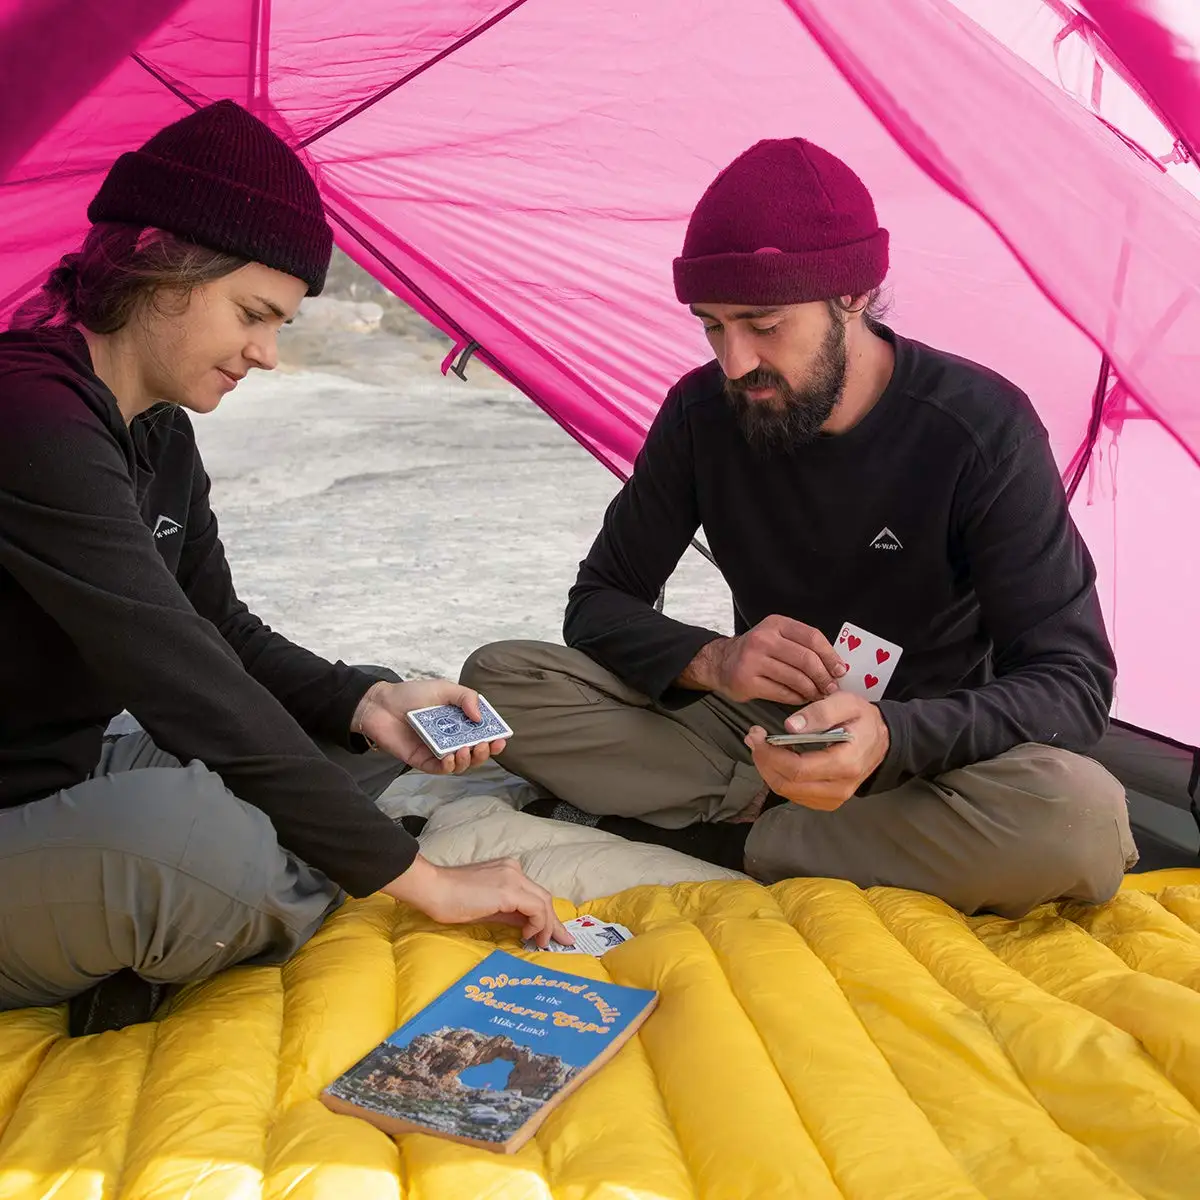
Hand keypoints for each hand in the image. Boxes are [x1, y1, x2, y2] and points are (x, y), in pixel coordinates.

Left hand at [353, 679, 506, 774]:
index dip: (494, 739)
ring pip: (459, 765)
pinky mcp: (422, 761)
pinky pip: (439, 769)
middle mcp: (451, 739)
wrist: (380, 703)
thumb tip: (480, 716)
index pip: (482, 735)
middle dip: (484, 753)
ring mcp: (437, 751)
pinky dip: (448, 766)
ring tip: (466, 750)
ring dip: (467, 761)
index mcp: (459, 723)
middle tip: (484, 745)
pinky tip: (450, 757)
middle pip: (474, 754)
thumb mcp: (444, 688)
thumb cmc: (411, 694)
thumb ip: (466, 697)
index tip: (501, 738)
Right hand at [383, 855, 573, 947]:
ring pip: (544, 902)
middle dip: (554, 922)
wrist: (433, 889)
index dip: (547, 916)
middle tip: (563, 942)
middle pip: (544, 897)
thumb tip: (526, 926)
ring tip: (542, 943)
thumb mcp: (487, 907)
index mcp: (508, 871)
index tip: (553, 935)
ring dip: (547, 925)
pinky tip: (527, 934)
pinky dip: (537, 923)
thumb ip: (508, 912)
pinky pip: (536, 907)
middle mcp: (514, 870)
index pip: (535, 894)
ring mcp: (513, 877)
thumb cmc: (450, 899)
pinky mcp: (509, 890)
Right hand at [687, 615, 848, 705]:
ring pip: (796, 678)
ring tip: (818, 696)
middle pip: (806, 659)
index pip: (812, 637)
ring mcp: (752, 660)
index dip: (830, 655)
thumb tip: (836, 667)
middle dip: (824, 677)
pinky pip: (782, 693)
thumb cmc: (758, 652)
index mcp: (776, 624)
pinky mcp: (746, 681)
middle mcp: (763, 639)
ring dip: (812, 690)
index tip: (840, 670)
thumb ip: (802, 646)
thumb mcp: (777, 637)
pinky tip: (801, 699)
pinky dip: (797, 698)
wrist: (721, 662)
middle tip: (831, 688)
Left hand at [744, 691, 889, 810]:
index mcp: (845, 763)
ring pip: (788, 792)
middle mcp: (840, 787)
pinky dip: (779, 777)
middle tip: (753, 738)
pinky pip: (795, 795)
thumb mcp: (846, 703)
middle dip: (763, 761)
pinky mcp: (828, 801)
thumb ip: (819, 712)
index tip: (757, 734)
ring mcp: (834, 798)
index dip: (770, 754)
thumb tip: (790, 726)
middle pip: (787, 785)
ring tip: (761, 746)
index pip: (797, 769)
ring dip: (768, 769)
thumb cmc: (862, 719)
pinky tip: (776, 758)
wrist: (882, 740)